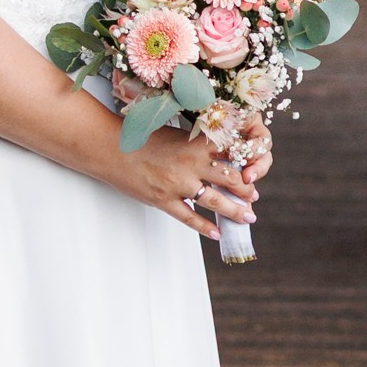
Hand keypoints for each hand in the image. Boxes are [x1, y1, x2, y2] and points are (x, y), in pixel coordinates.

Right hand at [125, 123, 260, 240]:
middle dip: (246, 191)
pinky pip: (189, 218)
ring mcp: (178, 185)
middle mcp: (191, 164)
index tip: (256, 169)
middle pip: (231, 179)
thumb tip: (217, 151)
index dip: (248, 162)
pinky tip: (216, 233)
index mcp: (196, 143)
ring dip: (234, 211)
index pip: (233, 153)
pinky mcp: (164, 200)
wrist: (110, 147)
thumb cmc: (140, 136)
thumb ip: (196, 142)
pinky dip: (205, 227)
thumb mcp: (174, 133)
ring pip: (215, 202)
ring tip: (247, 218)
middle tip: (254, 198)